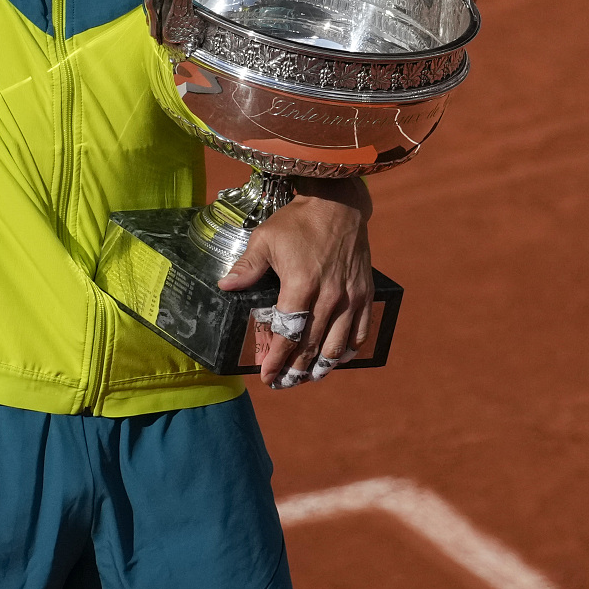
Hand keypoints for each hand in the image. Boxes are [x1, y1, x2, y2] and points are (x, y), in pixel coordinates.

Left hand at [218, 177, 373, 389]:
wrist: (338, 203)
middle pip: (312, 346)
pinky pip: (360, 330)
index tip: (266, 376)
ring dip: (321, 367)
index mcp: (301, 286)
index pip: (288, 334)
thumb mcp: (265, 239)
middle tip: (284, 384)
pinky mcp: (364, 293)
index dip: (276, 359)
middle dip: (296, 370)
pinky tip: (336, 358)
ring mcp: (350, 297)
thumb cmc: (298, 221)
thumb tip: (225, 286)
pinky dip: (348, 349)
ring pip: (337, 345)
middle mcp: (329, 297)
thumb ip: (247, 267)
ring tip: (308, 378)